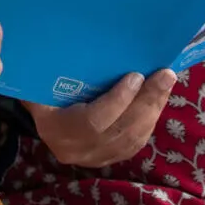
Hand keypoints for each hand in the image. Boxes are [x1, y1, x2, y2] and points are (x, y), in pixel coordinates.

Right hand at [24, 69, 176, 167]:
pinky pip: (136, 142)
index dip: (118, 101)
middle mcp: (79, 150)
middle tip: (165, 76)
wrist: (43, 124)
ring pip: (133, 137)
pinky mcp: (111, 159)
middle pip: (120, 130)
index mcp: (58, 130)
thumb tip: (55, 45)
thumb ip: (45, 72)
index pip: (94, 122)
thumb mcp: (37, 85)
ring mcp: (96, 158)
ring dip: (154, 109)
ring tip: (166, 82)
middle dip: (147, 102)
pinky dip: (150, 119)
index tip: (136, 76)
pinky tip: (159, 99)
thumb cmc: (41, 96)